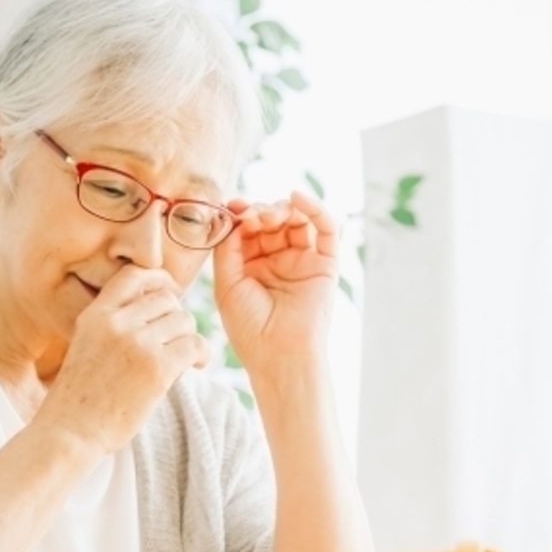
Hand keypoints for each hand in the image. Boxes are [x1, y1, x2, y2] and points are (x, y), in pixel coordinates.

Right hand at [36, 265, 210, 454]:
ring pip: (184, 320)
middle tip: (176, 341)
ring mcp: (137, 343)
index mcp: (96, 314)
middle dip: (177, 318)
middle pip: (167, 299)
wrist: (70, 433)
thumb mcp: (87, 345)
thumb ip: (114, 324)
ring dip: (189, 338)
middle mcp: (116, 322)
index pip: (133, 275)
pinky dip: (202, 354)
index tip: (171, 290)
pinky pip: (195, 345)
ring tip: (184, 358)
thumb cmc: (80, 397)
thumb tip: (160, 307)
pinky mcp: (157, 367)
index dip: (159, 278)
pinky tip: (196, 366)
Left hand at [213, 191, 337, 372]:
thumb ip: (227, 247)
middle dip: (260, 211)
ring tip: (268, 216)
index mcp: (251, 266)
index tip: (232, 207)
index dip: (241, 213)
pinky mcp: (325, 263)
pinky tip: (297, 197)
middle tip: (251, 216)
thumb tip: (235, 215)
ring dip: (281, 209)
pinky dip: (315, 208)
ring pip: (296, 219)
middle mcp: (278, 260)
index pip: (248, 228)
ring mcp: (302, 260)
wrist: (279, 354)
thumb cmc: (249, 327)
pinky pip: (326, 228)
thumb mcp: (226, 283)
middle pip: (271, 220)